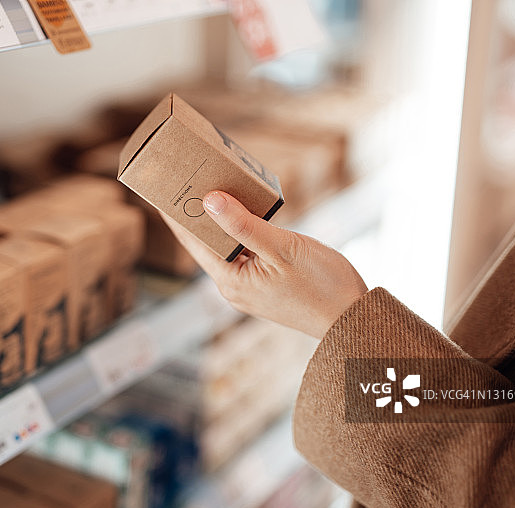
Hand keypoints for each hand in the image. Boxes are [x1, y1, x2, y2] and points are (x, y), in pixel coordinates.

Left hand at [161, 191, 367, 338]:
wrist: (354, 320)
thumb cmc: (322, 286)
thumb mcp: (282, 248)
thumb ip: (244, 225)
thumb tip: (210, 201)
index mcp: (231, 281)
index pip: (193, 241)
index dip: (176, 214)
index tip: (160, 190)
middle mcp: (234, 287)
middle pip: (207, 244)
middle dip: (196, 214)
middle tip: (185, 181)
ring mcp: (250, 287)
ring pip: (227, 247)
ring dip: (219, 221)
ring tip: (208, 190)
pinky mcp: (266, 285)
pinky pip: (244, 253)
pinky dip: (240, 231)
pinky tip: (242, 213)